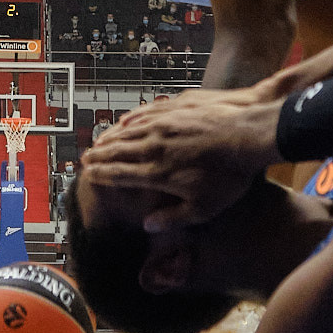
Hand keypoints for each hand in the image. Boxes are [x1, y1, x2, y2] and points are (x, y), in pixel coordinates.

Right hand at [79, 87, 282, 231]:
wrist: (248, 134)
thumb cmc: (229, 176)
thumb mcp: (204, 208)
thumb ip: (173, 217)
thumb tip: (148, 224)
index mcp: (158, 172)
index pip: (120, 174)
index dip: (100, 174)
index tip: (87, 175)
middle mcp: (154, 146)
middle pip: (118, 151)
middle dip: (99, 155)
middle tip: (84, 158)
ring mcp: (164, 124)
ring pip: (128, 130)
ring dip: (110, 137)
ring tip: (98, 142)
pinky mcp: (176, 108)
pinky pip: (145, 112)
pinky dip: (131, 118)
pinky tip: (124, 120)